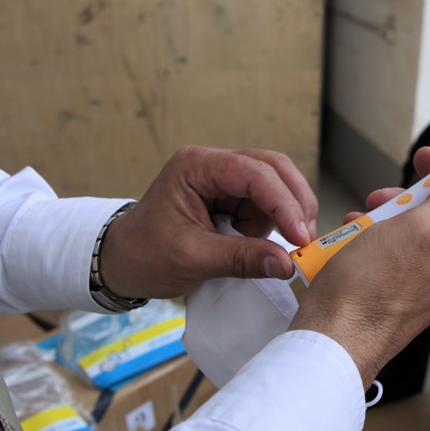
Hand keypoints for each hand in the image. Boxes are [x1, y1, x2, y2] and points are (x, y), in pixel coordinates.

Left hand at [98, 145, 317, 297]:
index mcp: (196, 166)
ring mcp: (225, 180)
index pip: (254, 173)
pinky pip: (266, 205)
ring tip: (280, 246)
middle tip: (307, 238)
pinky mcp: (232, 198)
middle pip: (273, 168)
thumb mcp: (193, 259)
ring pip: (276, 186)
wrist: (122, 264)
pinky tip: (265, 245)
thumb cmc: (146, 256)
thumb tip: (288, 265)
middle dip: (294, 202)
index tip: (301, 236)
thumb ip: (242, 259)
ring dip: (285, 215)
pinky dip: (274, 224)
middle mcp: (214, 165)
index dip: (283, 202)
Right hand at [290, 147, 429, 387]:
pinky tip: (342, 249)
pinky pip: (372, 258)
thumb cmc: (371, 292)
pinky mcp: (379, 295)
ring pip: (394, 236)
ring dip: (372, 223)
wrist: (331, 341)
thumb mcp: (420, 231)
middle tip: (378, 200)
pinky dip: (357, 246)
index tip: (424, 155)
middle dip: (398, 201)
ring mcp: (408, 287)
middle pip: (425, 217)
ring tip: (354, 227)